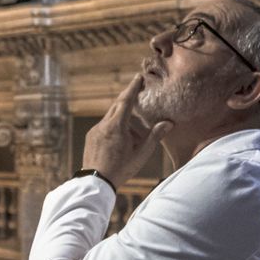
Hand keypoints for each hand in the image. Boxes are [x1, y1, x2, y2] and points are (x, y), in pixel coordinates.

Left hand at [83, 72, 170, 187]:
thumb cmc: (121, 169)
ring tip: (134, 130)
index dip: (132, 88)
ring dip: (122, 117)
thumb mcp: (141, 154)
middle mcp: (104, 124)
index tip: (138, 77)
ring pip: (110, 116)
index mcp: (116, 126)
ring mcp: (95, 130)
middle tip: (137, 91)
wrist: (96, 182)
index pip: (125, 100)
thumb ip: (154, 136)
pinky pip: (104, 125)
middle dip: (128, 98)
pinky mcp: (90, 136)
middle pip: (117, 105)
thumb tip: (168, 123)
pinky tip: (121, 139)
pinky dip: (114, 126)